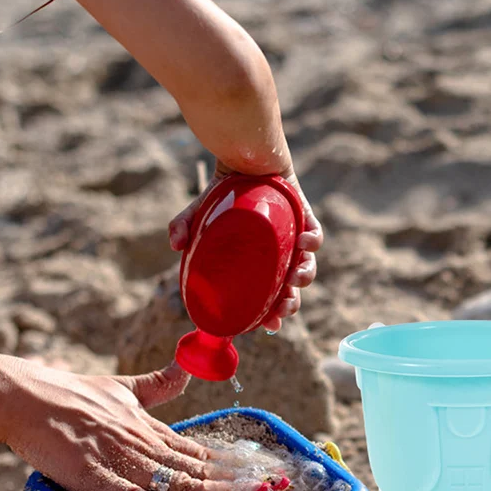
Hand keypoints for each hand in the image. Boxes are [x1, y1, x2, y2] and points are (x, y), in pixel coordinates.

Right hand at [2, 359, 279, 490]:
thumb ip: (157, 385)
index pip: (203, 453)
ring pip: (174, 481)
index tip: (268, 477)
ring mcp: (120, 460)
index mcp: (153, 431)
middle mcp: (145, 446)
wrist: (26, 395)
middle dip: (239, 483)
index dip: (237, 467)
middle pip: (200, 470)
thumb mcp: (122, 388)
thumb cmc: (72, 395)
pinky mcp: (92, 475)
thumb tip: (185, 369)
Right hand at [168, 162, 322, 332]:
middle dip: (290, 304)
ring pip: (307, 267)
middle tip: (283, 307)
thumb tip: (175, 245)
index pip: (268, 300)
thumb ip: (183, 227)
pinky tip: (303, 244)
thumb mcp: (199, 213)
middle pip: (291, 291)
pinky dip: (312, 243)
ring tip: (293, 278)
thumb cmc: (223, 196)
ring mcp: (294, 242)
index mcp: (259, 268)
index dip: (271, 316)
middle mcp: (280, 259)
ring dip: (304, 278)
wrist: (244, 162)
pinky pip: (316, 236)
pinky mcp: (306, 220)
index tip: (269, 327)